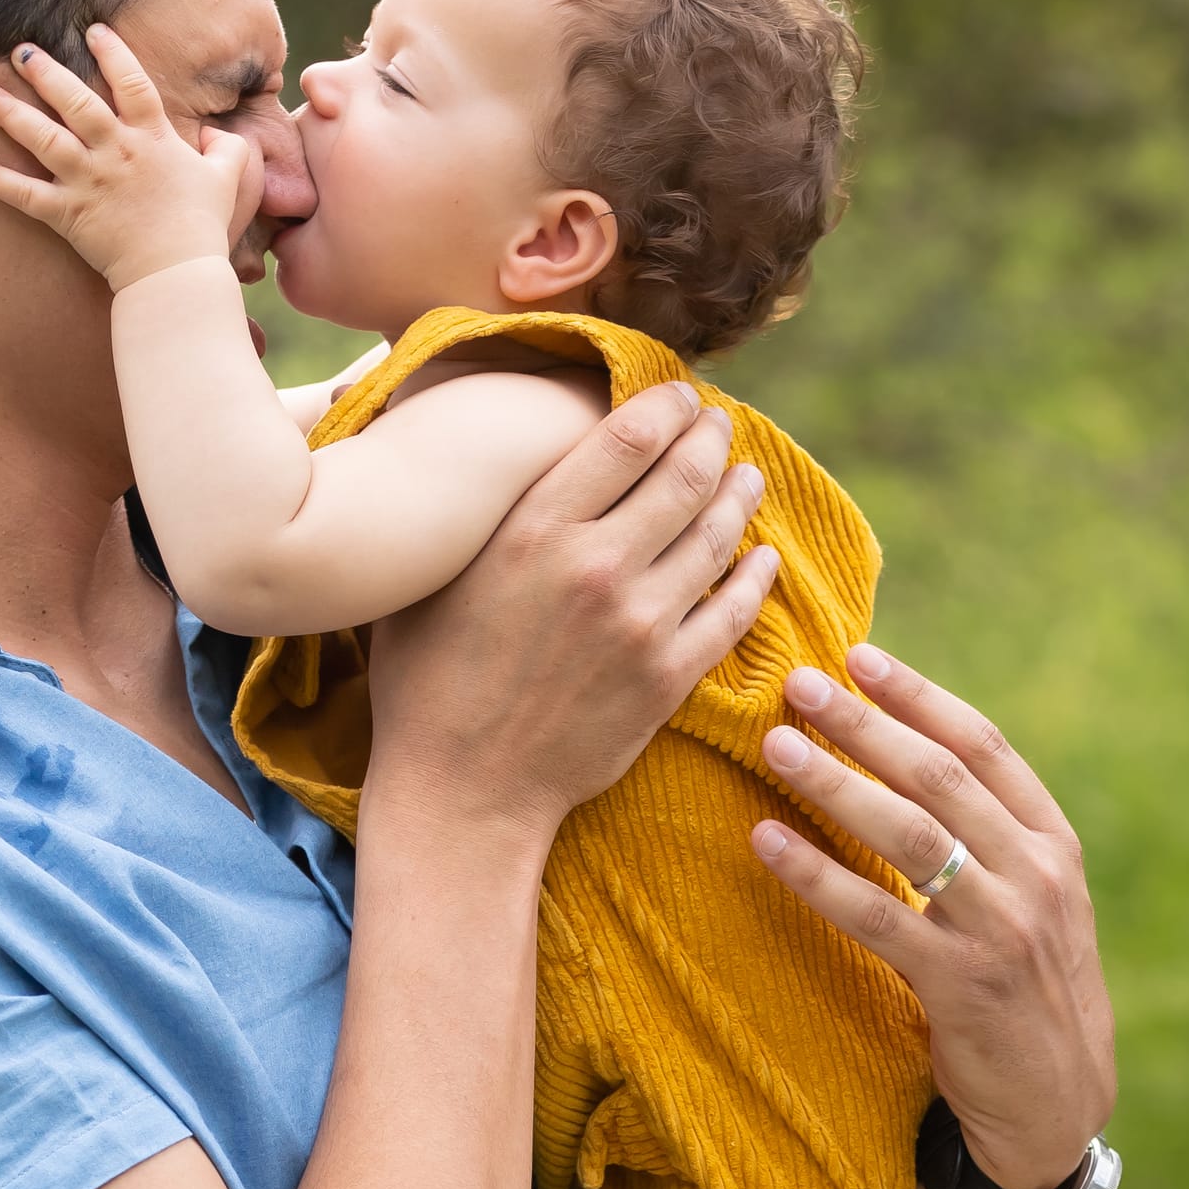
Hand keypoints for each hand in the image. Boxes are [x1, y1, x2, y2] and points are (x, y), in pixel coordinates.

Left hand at [0, 22, 261, 289]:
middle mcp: (116, 152)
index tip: (94, 30)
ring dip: (11, 114)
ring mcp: (89, 182)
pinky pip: (26, 194)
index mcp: (153, 139)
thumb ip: (227, 148)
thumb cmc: (203, 227)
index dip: (113, 53)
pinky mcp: (69, 215)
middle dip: (46, 73)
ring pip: (43, 139)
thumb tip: (218, 134)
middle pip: (75, 101)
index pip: (132, 83)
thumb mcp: (229, 179)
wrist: (177, 273)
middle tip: (20, 51)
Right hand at [367, 383, 779, 842]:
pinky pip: (734, 610)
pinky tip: (762, 557)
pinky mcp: (669, 678)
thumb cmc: (425, 683)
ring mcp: (641, 623)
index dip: (668, 405)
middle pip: (686, 474)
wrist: (462, 791)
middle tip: (720, 425)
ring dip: (740, 496)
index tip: (681, 397)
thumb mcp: (431, 579)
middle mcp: (595, 567)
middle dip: (712, 439)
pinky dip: (756, 575)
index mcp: (532, 531)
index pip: (629, 436)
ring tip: (747, 477)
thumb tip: (493, 458)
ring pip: (718, 535)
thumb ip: (479, 516)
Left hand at [752, 646, 1115, 1188]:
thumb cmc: (1024, 989)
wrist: (1058, 1106)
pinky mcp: (961, 985)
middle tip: (798, 684)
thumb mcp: (1030, 901)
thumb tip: (900, 757)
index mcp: (1051, 842)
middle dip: (864, 724)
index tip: (858, 656)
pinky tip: (765, 842)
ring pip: (911, 835)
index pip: (983, 745)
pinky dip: (815, 874)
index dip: (918, 696)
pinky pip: (875, 917)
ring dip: (836, 783)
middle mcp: (1035, 875)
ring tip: (775, 744)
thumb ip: (985, 836)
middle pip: (940, 777)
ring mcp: (1002, 929)